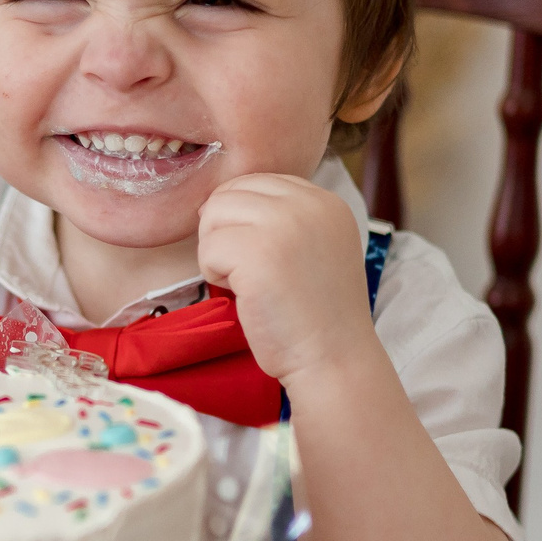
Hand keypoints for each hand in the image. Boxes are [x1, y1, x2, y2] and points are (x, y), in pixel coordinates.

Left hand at [196, 172, 378, 385]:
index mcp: (325, 201)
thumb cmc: (315, 315)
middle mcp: (308, 204)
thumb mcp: (314, 248)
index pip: (259, 182)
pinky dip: (213, 273)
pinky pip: (208, 248)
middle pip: (231, 192)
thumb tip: (216, 204)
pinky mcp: (258, 253)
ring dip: (216, 251)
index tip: (253, 253)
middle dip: (223, 230)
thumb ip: (282, 219)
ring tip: (243, 281)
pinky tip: (241, 294)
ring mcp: (284, 225)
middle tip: (242, 269)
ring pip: (214, 214)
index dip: (241, 217)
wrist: (334, 359)